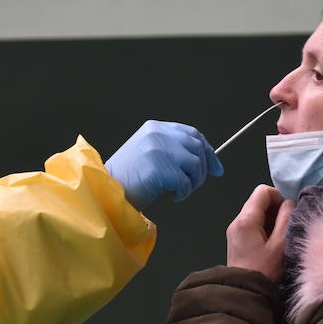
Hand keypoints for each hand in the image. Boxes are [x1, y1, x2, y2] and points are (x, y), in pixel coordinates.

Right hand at [105, 121, 222, 209]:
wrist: (106, 190)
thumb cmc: (128, 178)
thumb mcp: (149, 154)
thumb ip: (171, 149)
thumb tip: (204, 161)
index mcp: (155, 127)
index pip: (192, 134)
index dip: (207, 151)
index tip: (216, 168)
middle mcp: (158, 134)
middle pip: (197, 147)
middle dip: (204, 169)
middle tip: (196, 184)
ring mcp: (158, 149)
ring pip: (195, 165)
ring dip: (193, 183)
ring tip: (180, 191)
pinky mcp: (159, 168)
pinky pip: (185, 182)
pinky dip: (183, 193)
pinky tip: (172, 196)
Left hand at [226, 185, 292, 281]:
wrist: (244, 292)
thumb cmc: (265, 270)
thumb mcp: (281, 244)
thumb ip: (287, 218)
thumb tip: (289, 203)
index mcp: (245, 219)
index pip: (263, 191)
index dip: (279, 199)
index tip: (287, 217)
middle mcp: (236, 221)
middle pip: (259, 201)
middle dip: (276, 211)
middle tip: (285, 230)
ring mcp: (235, 231)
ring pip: (257, 213)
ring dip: (271, 221)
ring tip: (278, 240)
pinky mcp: (237, 240)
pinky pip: (253, 225)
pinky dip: (264, 229)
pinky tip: (270, 245)